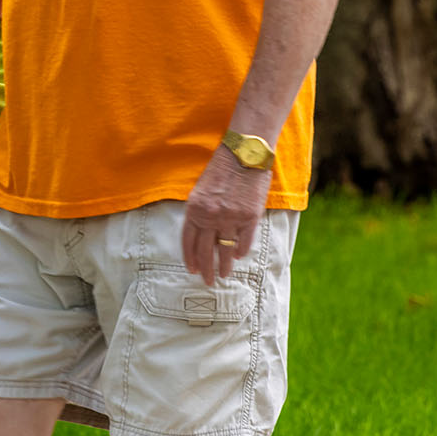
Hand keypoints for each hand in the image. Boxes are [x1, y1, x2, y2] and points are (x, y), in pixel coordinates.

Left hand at [181, 143, 272, 285]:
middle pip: (205, 249)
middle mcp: (210, 215)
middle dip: (206, 268)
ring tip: (224, 276)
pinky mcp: (249, 217)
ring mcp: (230, 217)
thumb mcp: (202, 189)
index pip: (188, 240)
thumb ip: (200, 211)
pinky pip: (243, 241)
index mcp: (195, 208)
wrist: (244, 154)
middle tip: (207, 281)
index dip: (190, 257)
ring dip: (224, 265)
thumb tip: (202, 233)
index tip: (192, 269)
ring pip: (225, 250)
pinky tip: (238, 257)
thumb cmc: (221, 168)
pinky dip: (240, 251)